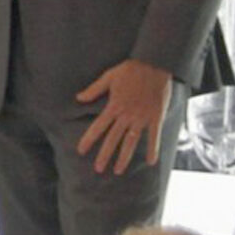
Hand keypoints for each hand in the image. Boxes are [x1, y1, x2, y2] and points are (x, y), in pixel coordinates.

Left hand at [75, 61, 172, 175]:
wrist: (154, 63)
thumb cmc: (130, 69)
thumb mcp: (108, 77)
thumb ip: (94, 90)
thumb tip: (78, 98)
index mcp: (114, 106)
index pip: (98, 126)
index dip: (89, 139)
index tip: (81, 151)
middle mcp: (126, 115)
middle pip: (113, 139)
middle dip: (105, 155)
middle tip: (98, 169)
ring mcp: (141, 117)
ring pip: (131, 141)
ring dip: (124, 157)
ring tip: (118, 171)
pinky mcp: (155, 117)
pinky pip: (154, 136)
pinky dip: (153, 149)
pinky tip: (150, 162)